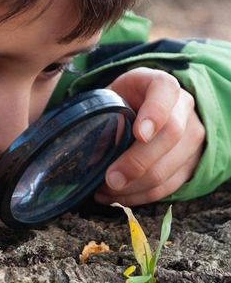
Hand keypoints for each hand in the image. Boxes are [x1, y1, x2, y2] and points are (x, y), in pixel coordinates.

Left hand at [95, 67, 204, 205]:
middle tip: (111, 179)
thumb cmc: (122, 102)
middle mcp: (183, 108)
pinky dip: (140, 196)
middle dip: (138, 162)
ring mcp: (191, 136)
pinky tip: (117, 197)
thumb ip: (103, 115)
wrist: (145, 110)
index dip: (155, 113)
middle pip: (171, 135)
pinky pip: (168, 187)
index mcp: (161, 85)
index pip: (165, 91)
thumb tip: (90, 155)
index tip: (140, 134)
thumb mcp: (110, 96)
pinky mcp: (190, 163)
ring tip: (105, 191)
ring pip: (170, 167)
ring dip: (135, 186)